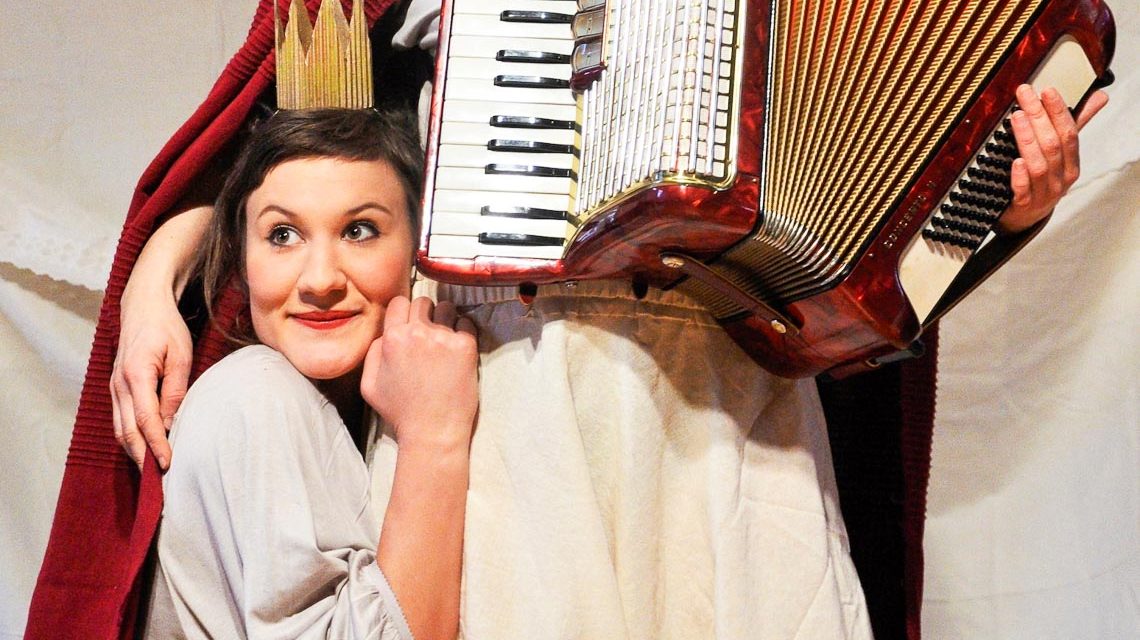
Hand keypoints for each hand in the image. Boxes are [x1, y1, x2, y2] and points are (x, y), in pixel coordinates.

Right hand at [111, 273, 191, 469]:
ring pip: (121, 430)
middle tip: (160, 481)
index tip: (168, 464)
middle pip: (127, 431)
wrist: (143, 307)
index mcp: (136, 375)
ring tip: (154, 474)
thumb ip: (176, 390)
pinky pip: (121, 420)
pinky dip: (132, 440)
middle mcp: (119, 385)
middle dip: (143, 458)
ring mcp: (114, 388)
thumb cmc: (167, 329)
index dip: (157, 445)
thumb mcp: (181, 356)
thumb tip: (173, 423)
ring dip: (135, 453)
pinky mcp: (117, 390)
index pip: (146, 420)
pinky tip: (145, 452)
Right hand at [360, 297, 477, 452]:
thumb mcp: (370, 385)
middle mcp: (417, 333)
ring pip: (447, 308)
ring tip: (446, 339)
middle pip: (423, 301)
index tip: (411, 323)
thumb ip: (372, 353)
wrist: (432, 432)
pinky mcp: (465, 347)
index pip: (399, 302)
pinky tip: (459, 348)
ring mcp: (443, 338)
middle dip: (426, 313)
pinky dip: (464, 331)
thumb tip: (385, 334)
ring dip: (446, 319)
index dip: (405, 312)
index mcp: (392, 339)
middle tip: (430, 332)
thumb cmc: (401, 413)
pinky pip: (467, 322)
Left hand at [998, 84, 1107, 233]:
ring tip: (1018, 117)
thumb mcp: (1061, 154)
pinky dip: (1020, 175)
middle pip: (1053, 144)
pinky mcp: (1024, 206)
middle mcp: (1060, 178)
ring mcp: (1043, 193)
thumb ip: (1077, 124)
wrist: (1025, 219)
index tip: (1047, 90)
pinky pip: (1024, 190)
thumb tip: (1099, 96)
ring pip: (1039, 163)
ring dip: (1028, 138)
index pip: (1069, 133)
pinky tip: (1016, 161)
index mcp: (1071, 164)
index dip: (1059, 111)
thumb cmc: (1043, 181)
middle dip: (1039, 116)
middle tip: (1025, 94)